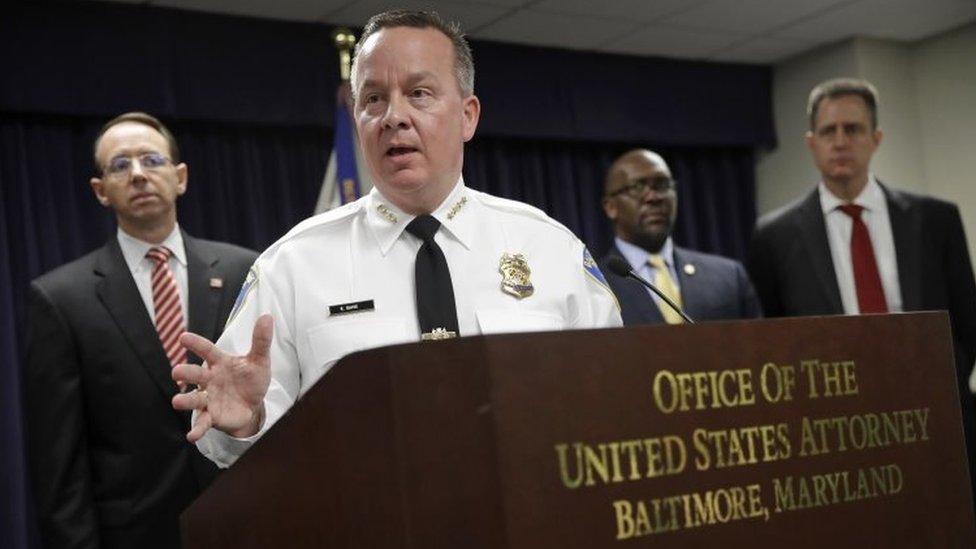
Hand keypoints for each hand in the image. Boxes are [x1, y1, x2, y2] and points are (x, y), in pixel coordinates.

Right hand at [172, 314, 272, 441]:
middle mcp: (210, 380)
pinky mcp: (211, 416)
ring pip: (194, 399)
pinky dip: (196, 429)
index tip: (183, 337)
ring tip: (176, 401)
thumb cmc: (250, 379)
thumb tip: (267, 316)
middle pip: (196, 375)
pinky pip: (202, 423)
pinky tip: (191, 436)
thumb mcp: (259, 361)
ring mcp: (209, 398)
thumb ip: (261, 340)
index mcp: (219, 363)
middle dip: (186, 373)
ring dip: (185, 400)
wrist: (254, 405)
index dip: (196, 344)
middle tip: (177, 372)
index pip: (207, 350)